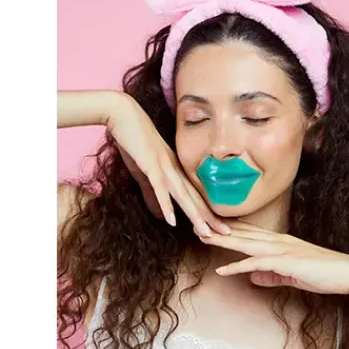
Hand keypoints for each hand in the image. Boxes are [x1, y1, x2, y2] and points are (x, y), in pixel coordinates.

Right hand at [107, 95, 229, 236]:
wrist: (122, 114)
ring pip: (183, 196)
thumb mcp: (144, 172)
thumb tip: (162, 216)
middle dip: (210, 218)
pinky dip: (166, 205)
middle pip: (195, 199)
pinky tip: (172, 221)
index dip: (207, 213)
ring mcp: (164, 167)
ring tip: (206, 233)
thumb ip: (152, 194)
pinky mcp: (150, 165)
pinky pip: (160, 188)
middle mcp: (174, 170)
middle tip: (226, 234)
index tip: (220, 227)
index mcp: (175, 171)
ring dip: (194, 216)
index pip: (194, 196)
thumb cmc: (133, 141)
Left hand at [200, 220, 348, 294]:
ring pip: (246, 243)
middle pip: (243, 233)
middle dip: (219, 229)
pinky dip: (238, 266)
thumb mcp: (293, 276)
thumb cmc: (325, 274)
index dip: (229, 229)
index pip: (250, 233)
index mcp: (281, 242)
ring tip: (202, 237)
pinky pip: (257, 263)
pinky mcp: (286, 262)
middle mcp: (279, 241)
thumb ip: (273, 276)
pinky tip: (221, 270)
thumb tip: (253, 278)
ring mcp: (282, 250)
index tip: (210, 226)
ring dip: (223, 241)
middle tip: (196, 223)